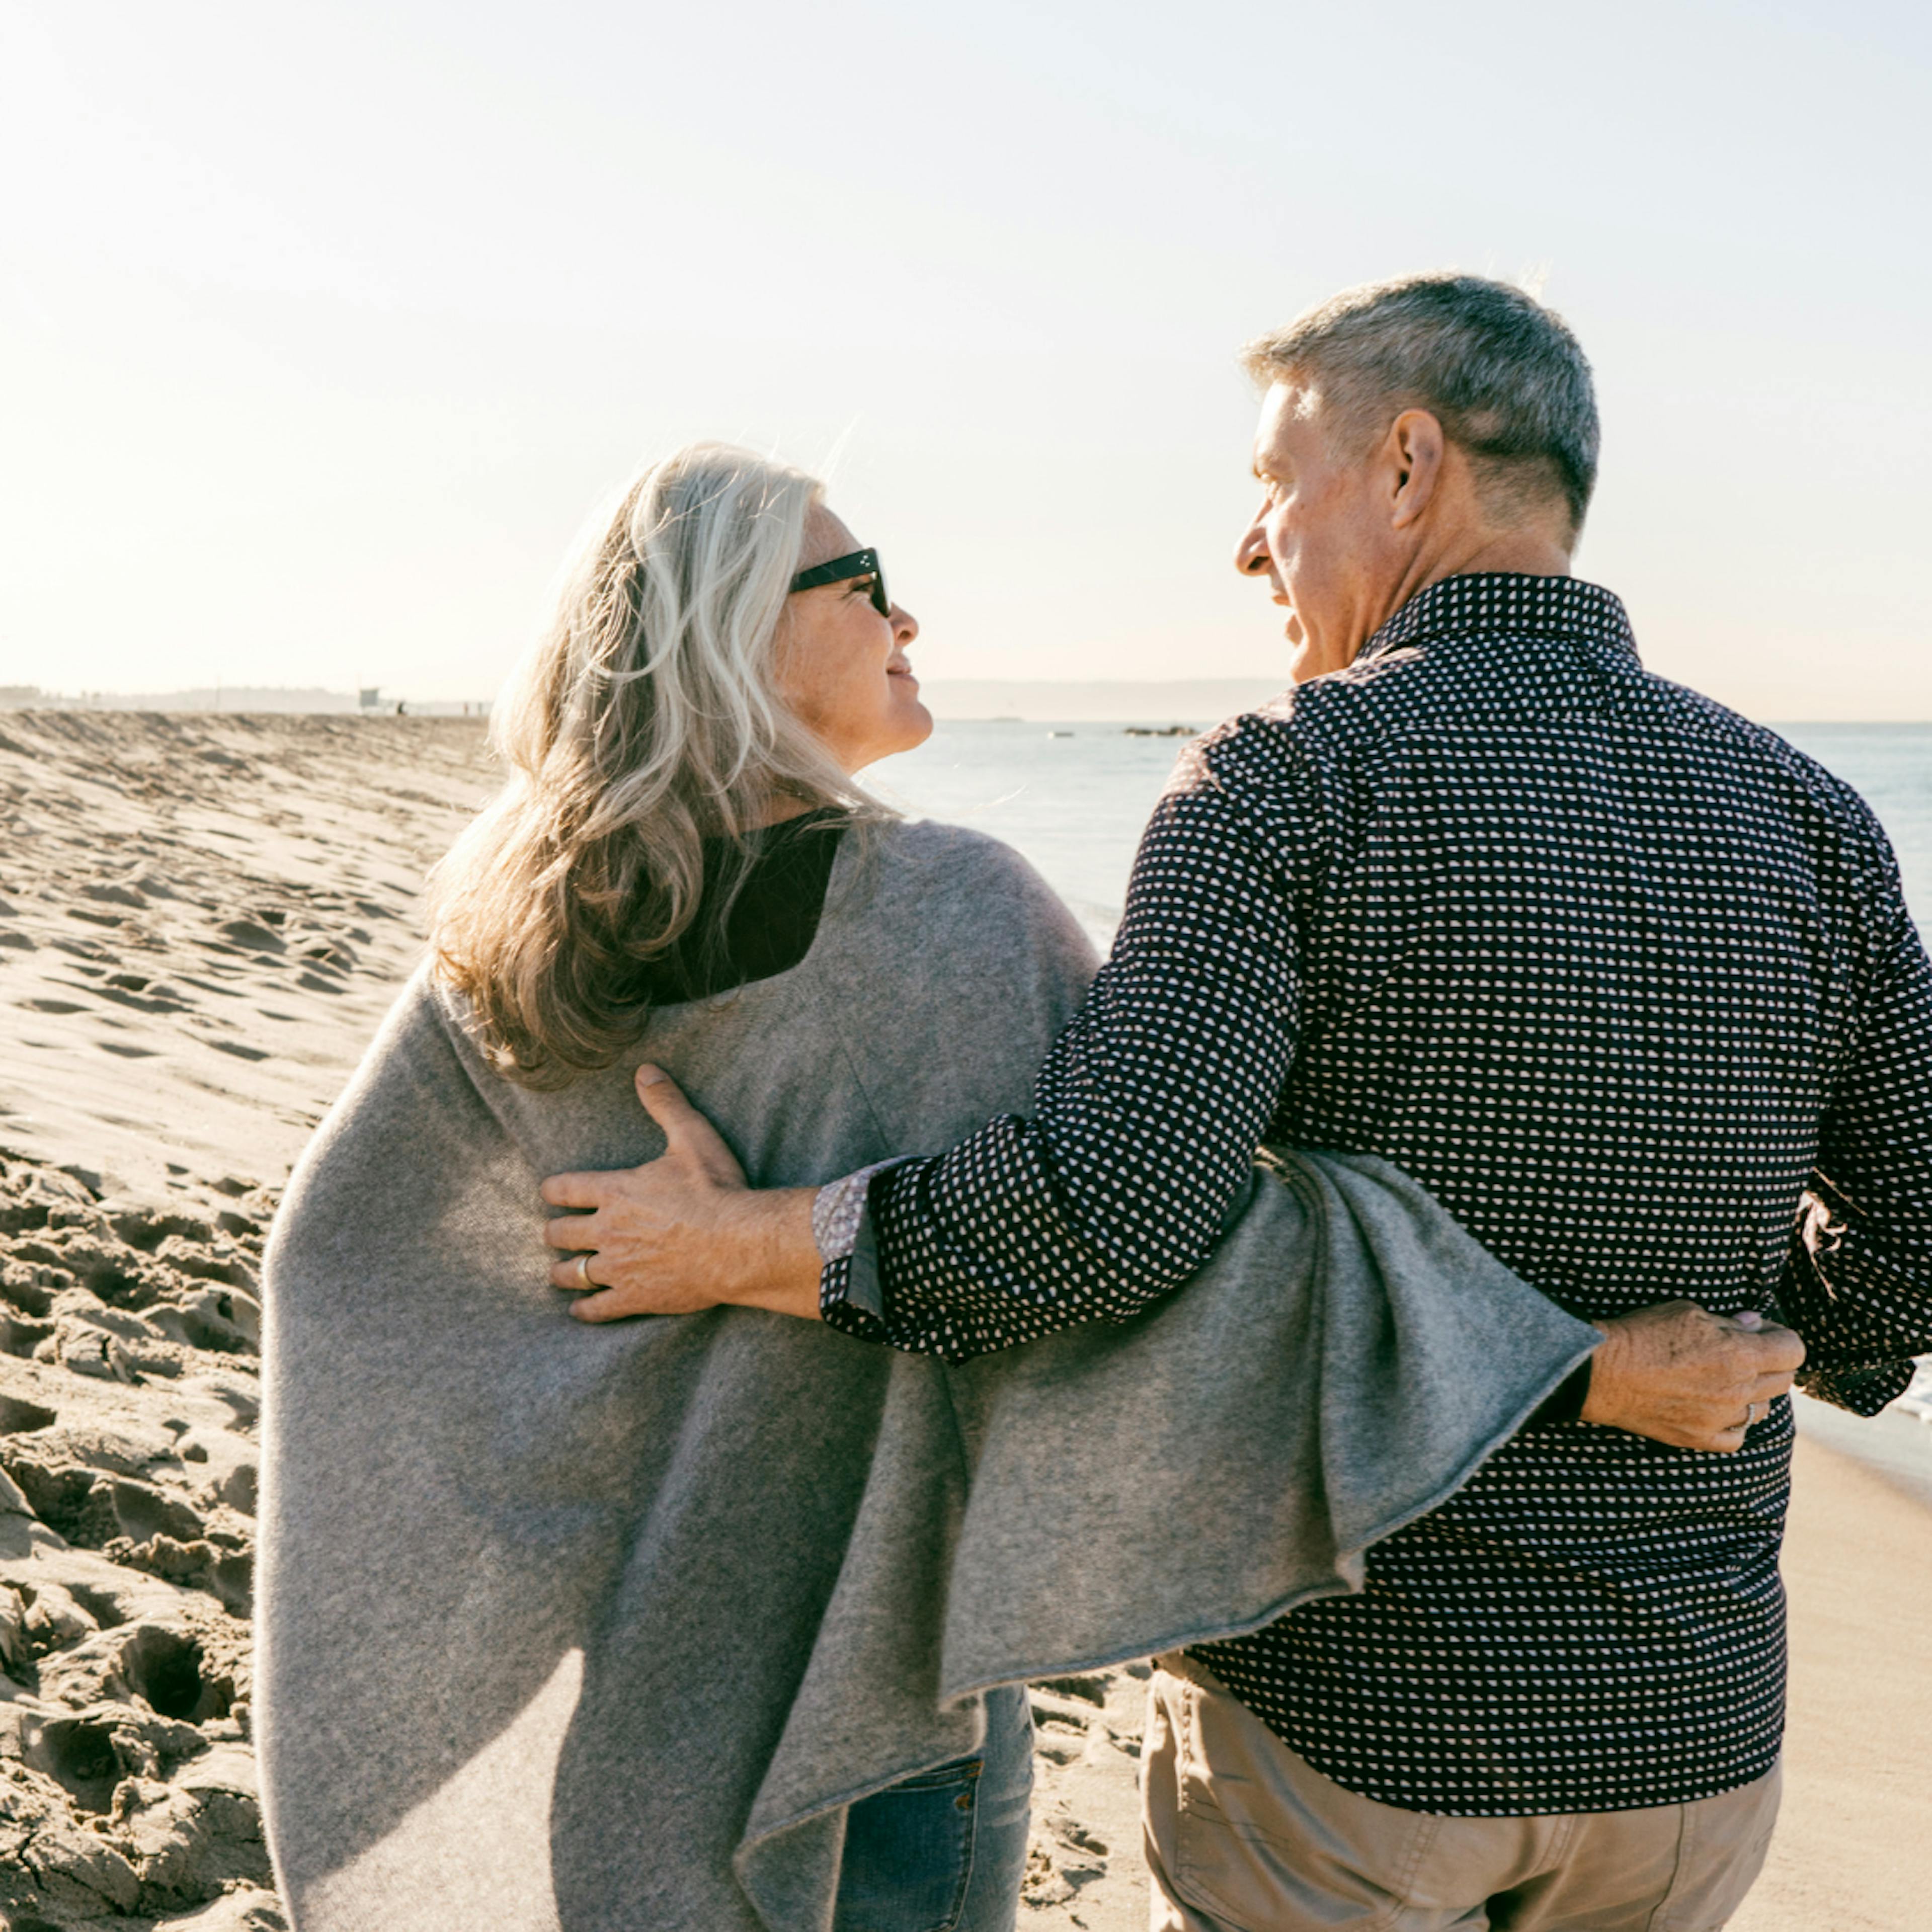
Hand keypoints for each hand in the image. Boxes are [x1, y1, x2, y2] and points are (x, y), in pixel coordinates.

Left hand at [542, 1066, 821, 1323]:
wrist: (738, 1244)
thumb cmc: (716, 1189)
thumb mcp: (692, 1137)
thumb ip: (665, 1104)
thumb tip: (645, 1070)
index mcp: (614, 1190)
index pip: (564, 1188)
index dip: (553, 1190)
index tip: (550, 1192)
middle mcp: (606, 1229)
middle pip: (559, 1234)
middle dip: (554, 1232)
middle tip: (555, 1233)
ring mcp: (617, 1267)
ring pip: (571, 1274)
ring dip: (562, 1272)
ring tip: (559, 1273)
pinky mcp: (634, 1298)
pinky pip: (596, 1309)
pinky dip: (585, 1310)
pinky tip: (580, 1310)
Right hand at [1581, 1301, 1805, 1451]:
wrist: (1601, 1371)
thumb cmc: (1641, 1334)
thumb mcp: (1686, 1311)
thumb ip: (1728, 1321)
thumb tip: (1753, 1325)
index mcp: (1739, 1354)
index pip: (1793, 1350)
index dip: (1780, 1335)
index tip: (1761, 1330)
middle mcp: (1738, 1390)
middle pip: (1784, 1380)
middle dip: (1771, 1361)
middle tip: (1744, 1350)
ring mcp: (1722, 1419)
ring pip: (1764, 1409)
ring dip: (1754, 1392)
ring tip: (1726, 1379)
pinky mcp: (1701, 1438)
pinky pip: (1738, 1436)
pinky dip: (1734, 1422)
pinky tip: (1717, 1407)